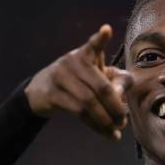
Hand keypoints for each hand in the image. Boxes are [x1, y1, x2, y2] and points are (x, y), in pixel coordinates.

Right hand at [24, 24, 132, 139]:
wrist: (41, 91)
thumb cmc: (78, 82)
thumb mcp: (97, 76)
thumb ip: (116, 81)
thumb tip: (122, 97)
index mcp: (85, 54)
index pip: (94, 45)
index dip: (100, 39)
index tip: (107, 30)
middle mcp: (72, 62)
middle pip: (100, 87)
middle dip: (116, 107)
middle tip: (123, 121)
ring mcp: (60, 77)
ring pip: (89, 102)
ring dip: (105, 120)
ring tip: (116, 131)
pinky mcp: (52, 94)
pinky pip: (78, 112)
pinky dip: (95, 125)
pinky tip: (106, 134)